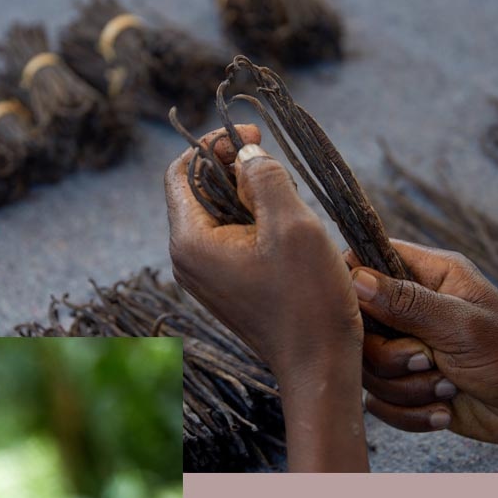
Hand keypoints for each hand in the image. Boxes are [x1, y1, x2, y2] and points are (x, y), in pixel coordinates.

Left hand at [165, 126, 362, 384]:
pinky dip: (255, 221)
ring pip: (217, 213)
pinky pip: (230, 238)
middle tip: (277, 166)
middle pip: (197, 190)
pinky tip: (288, 228)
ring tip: (289, 200)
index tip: (254, 135)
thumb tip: (246, 154)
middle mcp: (185, 259)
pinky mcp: (224, 285)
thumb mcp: (292, 224)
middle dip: (234, 168)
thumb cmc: (307, 298)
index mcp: (189, 241)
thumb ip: (264, 177)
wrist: (318, 363)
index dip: (213, 144)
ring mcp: (203, 275)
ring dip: (249, 195)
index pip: (180, 172)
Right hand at [350, 240, 497, 444]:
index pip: (366, 262)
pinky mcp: (405, 384)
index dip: (353, 286)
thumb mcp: (461, 325)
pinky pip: (379, 402)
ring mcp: (406, 349)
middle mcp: (411, 310)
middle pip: (359, 330)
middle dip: (390, 357)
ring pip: (367, 370)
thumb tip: (355, 279)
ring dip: (408, 388)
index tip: (365, 316)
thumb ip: (407, 303)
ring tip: (447, 386)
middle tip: (429, 360)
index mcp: (428, 276)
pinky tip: (444, 407)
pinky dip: (411, 413)